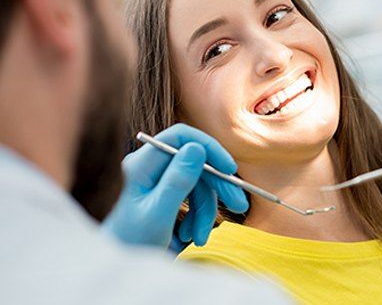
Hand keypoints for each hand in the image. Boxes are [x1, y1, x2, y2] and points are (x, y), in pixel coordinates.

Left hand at [102, 123, 248, 251]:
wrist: (118, 268)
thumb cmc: (130, 244)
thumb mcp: (158, 215)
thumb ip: (177, 181)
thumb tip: (197, 148)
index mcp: (142, 164)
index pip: (180, 137)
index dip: (209, 148)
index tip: (229, 169)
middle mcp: (149, 167)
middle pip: (194, 162)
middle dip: (216, 187)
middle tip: (239, 206)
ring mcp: (156, 180)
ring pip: (196, 183)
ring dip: (205, 211)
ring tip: (199, 239)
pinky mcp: (163, 195)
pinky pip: (190, 198)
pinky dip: (196, 217)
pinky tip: (188, 237)